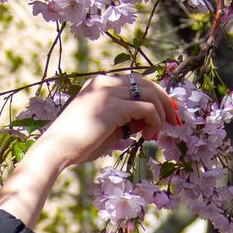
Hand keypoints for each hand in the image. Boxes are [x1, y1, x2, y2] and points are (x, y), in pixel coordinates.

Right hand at [25, 73, 177, 170]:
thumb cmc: (78, 144)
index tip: (166, 113)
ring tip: (157, 132)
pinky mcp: (114, 107)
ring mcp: (108, 92)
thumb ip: (125, 120)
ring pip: (149, 93)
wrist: (57, 149)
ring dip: (160, 113)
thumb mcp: (106, 127)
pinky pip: (146, 109)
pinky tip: (148, 136)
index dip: (154, 96)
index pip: (135, 82)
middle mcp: (104, 83)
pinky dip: (154, 121)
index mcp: (99, 84)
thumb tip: (147, 121)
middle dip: (165, 101)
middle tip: (175, 119)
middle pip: (146, 83)